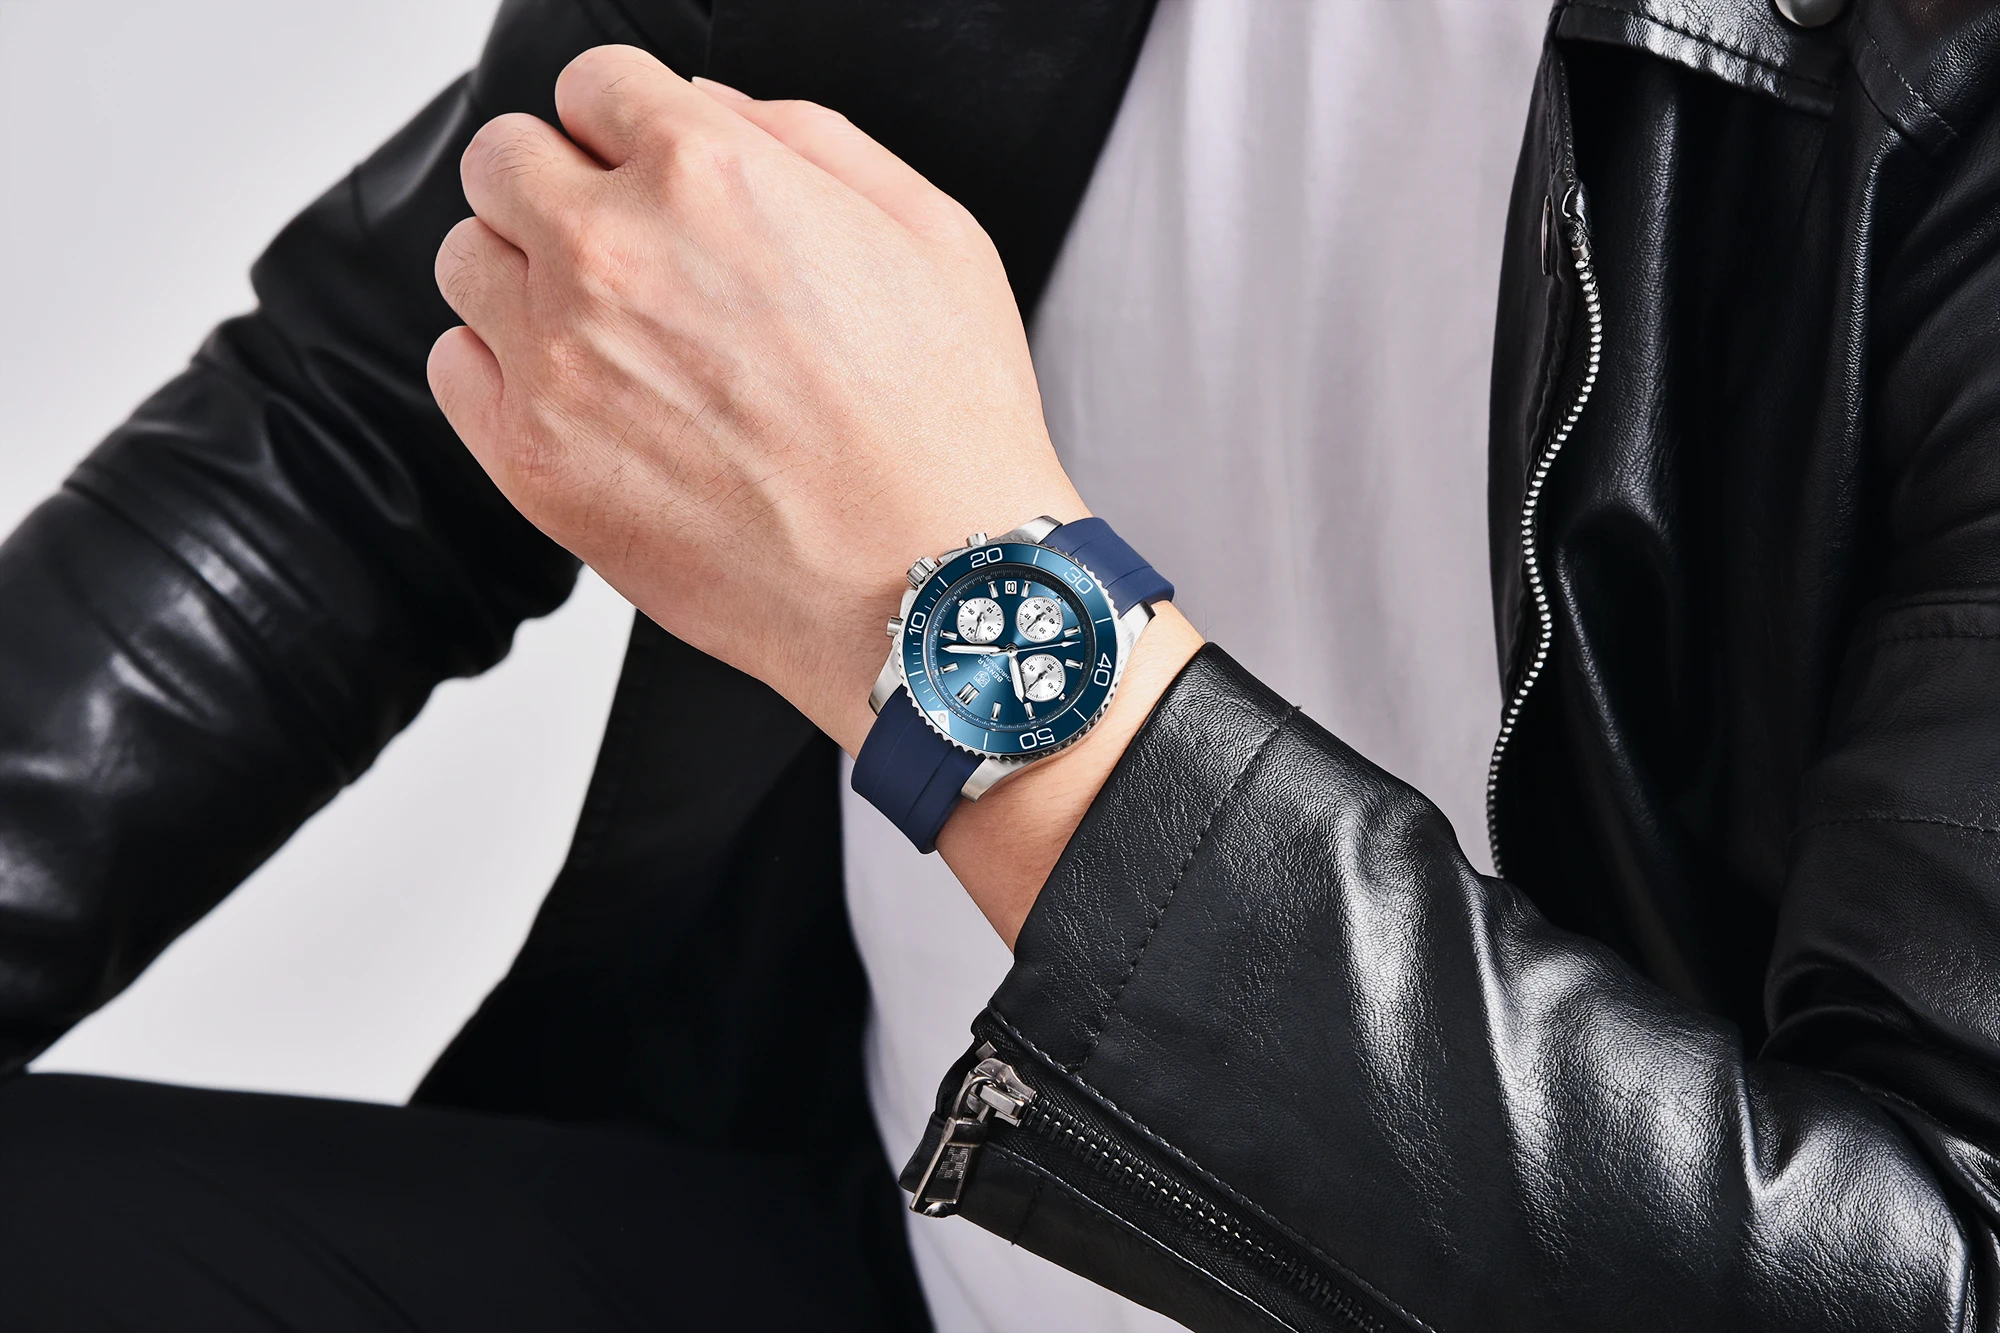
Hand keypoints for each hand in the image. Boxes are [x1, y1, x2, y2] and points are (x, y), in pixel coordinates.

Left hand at [428, 45, 1082, 754]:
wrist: (925, 586)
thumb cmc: (943, 430)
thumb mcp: (930, 232)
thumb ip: (807, 138)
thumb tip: (714, 108)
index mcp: (707, 175)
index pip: (592, 82)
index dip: (626, 122)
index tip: (642, 162)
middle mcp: (612, 255)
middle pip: (503, 159)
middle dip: (560, 182)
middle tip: (621, 242)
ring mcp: (557, 360)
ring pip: (467, 258)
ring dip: (525, 275)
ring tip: (609, 330)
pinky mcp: (532, 461)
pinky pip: (455, 366)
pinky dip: (501, 367)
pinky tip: (584, 394)